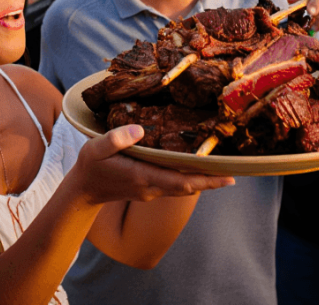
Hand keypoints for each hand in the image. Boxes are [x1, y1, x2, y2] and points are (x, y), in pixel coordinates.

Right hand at [72, 125, 234, 205]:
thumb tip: (139, 129)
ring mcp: (151, 190)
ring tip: (222, 171)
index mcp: (143, 176)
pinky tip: (197, 169)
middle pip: (189, 186)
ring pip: (184, 187)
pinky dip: (189, 178)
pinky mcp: (149, 188)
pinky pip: (175, 185)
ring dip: (203, 181)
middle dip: (212, 182)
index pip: (182, 181)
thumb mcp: (96, 148)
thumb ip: (116, 138)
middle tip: (234, 174)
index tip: (229, 178)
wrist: (83, 191)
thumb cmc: (91, 166)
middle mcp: (152, 187)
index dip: (207, 180)